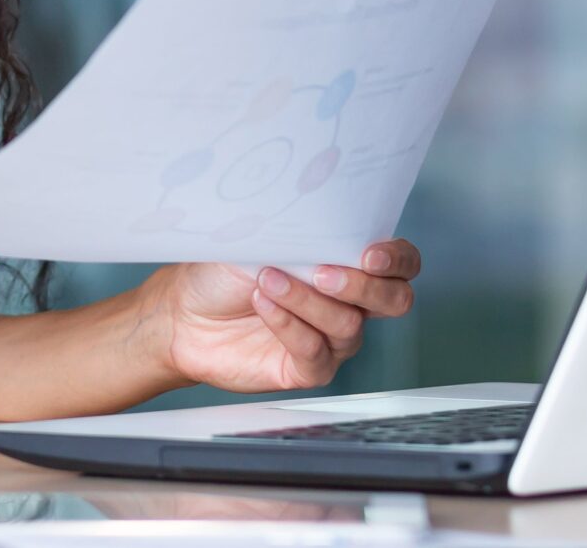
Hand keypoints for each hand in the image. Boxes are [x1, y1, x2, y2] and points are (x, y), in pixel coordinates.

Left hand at [147, 240, 420, 393]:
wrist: (185, 314)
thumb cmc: (225, 271)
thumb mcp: (261, 238)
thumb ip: (298, 232)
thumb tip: (316, 217)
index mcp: (349, 265)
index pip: (401, 263)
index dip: (397, 259)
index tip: (370, 253)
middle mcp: (350, 304)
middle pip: (393, 300)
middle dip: (363, 285)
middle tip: (323, 272)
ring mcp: (332, 340)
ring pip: (347, 325)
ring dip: (306, 299)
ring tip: (267, 279)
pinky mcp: (308, 370)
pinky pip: (315, 352)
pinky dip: (289, 325)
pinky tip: (263, 304)